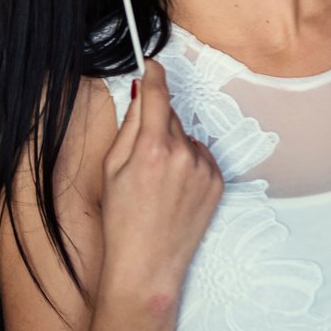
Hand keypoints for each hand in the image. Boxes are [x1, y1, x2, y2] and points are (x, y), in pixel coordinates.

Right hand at [98, 63, 221, 300]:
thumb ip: (130, 125)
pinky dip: (187, 163)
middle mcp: (183, 154)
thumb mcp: (112, 167)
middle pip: (169, 116)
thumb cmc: (121, 220)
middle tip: (139, 155)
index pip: (157, 94)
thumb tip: (141, 92)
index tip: (151, 64)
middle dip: (154, 124)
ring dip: (172, 145)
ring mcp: (205, 169)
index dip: (153, 74)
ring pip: (185, 136)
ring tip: (157, 181)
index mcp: (152, 147)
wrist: (147, 266)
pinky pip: (200, 156)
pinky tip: (173, 189)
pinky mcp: (218, 182)